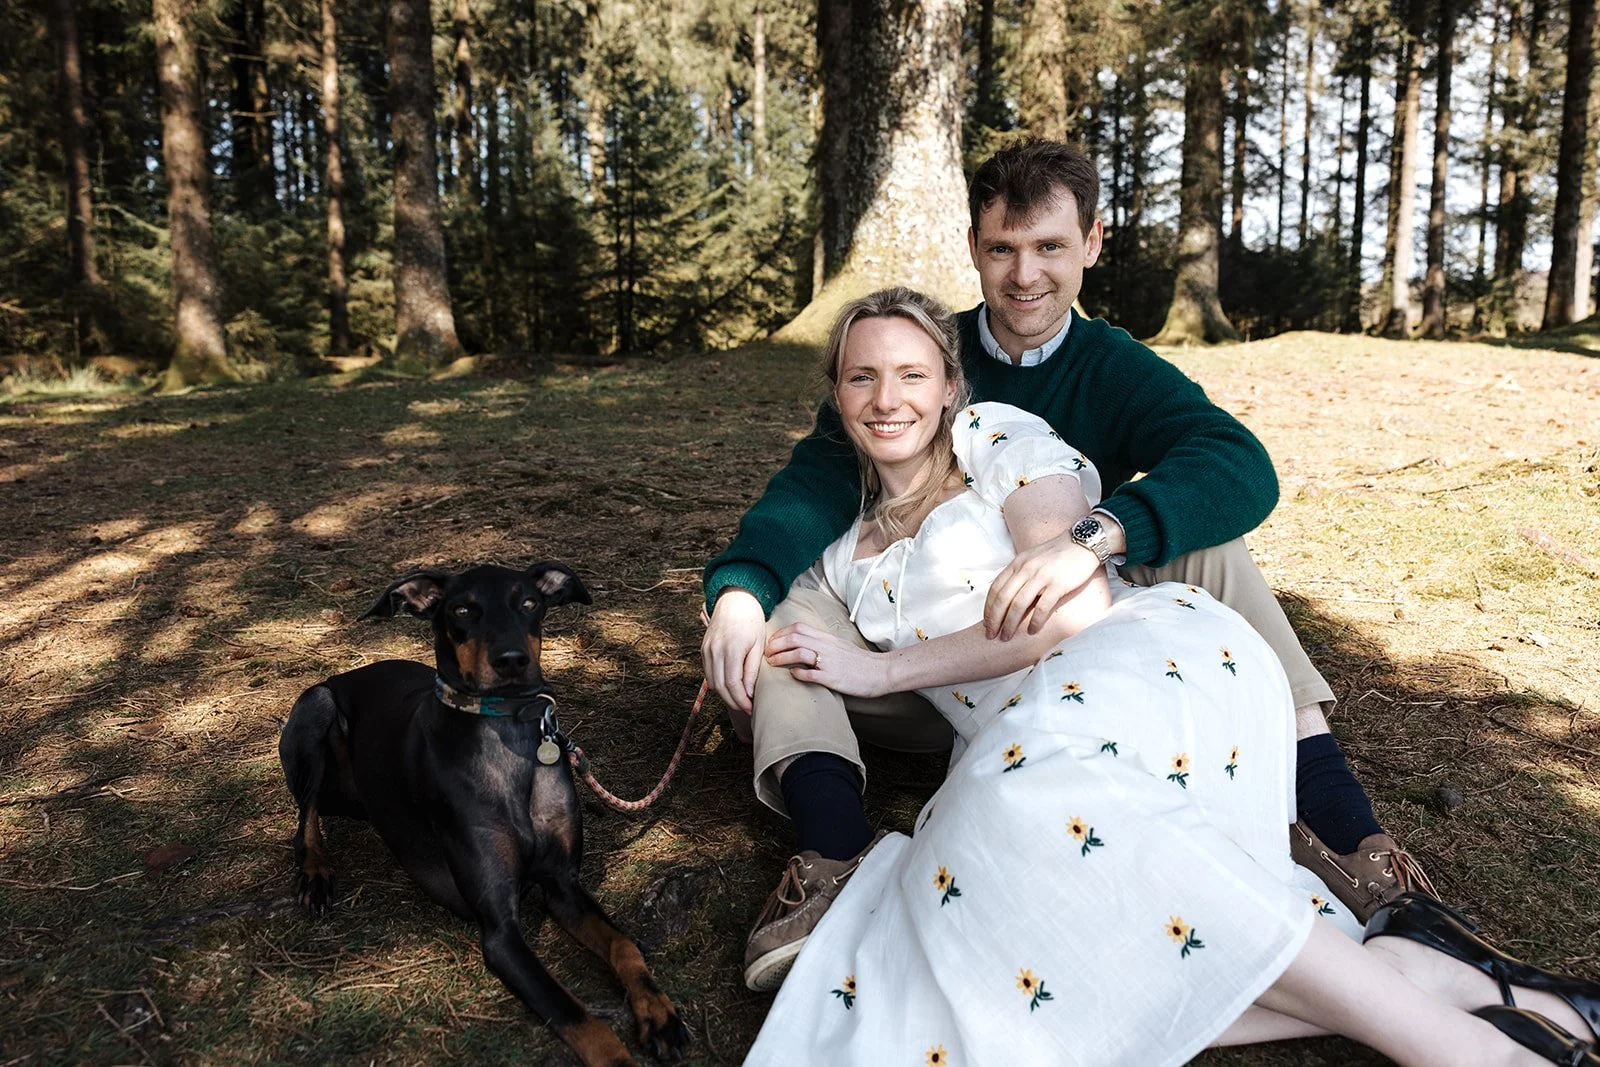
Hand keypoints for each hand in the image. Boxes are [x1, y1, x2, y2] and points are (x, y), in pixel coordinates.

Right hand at [701, 589, 765, 714]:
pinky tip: (730, 687)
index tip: (751, 708)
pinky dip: (718, 684)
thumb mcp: (758, 645)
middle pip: (720, 687)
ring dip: (725, 695)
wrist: (735, 599)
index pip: (732, 684)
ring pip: (712, 682)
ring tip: (740, 700)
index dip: (741, 700)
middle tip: (747, 709)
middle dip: (733, 702)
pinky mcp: (703, 649)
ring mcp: (706, 650)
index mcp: (731, 649)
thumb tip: (747, 694)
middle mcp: (714, 651)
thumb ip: (752, 670)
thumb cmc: (752, 621)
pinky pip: (708, 673)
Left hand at [764, 623, 890, 698]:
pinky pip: (810, 673)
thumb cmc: (859, 662)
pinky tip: (792, 675)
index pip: (798, 628)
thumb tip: (802, 645)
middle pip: (794, 637)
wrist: (880, 672)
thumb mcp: (839, 646)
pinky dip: (797, 673)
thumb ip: (822, 644)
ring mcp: (829, 662)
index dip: (780, 633)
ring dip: (781, 657)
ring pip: (799, 652)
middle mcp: (826, 646)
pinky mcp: (833, 677)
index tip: (771, 642)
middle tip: (766, 653)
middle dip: (775, 644)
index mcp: (827, 638)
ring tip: (771, 663)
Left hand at [984, 532, 1101, 639]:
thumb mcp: (1031, 558)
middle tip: (991, 635)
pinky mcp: (1058, 584)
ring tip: (1006, 637)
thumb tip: (1006, 595)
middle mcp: (1026, 569)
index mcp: (1017, 563)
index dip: (988, 608)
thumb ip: (1019, 574)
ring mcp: (1042, 576)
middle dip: (994, 620)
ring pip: (1019, 604)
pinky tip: (1031, 631)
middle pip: (1003, 598)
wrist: (1083, 543)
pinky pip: (1042, 606)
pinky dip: (1035, 621)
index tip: (986, 623)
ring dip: (1010, 623)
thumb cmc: (1057, 554)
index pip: (995, 588)